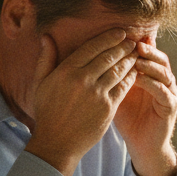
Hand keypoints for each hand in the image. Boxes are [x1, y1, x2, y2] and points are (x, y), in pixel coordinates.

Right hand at [24, 30, 138, 175]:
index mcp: (66, 71)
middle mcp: (82, 80)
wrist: (56, 143)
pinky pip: (123, 87)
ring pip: (119, 70)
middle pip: (109, 56)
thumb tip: (47, 36)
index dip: (109, 38)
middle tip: (133, 39)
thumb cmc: (47, 112)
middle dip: (123, 46)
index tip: (120, 32)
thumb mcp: (40, 83)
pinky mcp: (108, 108)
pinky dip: (131, 77)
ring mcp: (97, 94)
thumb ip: (46, 58)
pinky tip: (136, 71)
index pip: (92, 47)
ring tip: (136, 53)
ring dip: (130, 59)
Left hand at [114, 41, 176, 175]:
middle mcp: (161, 79)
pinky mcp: (171, 107)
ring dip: (150, 63)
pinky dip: (153, 84)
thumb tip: (85, 57)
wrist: (142, 145)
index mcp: (149, 73)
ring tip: (137, 56)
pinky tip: (140, 79)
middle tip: (131, 39)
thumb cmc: (127, 118)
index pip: (144, 51)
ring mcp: (169, 92)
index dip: (133, 41)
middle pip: (157, 56)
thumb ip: (107, 74)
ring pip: (163, 71)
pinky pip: (164, 91)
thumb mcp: (114, 92)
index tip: (118, 32)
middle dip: (144, 47)